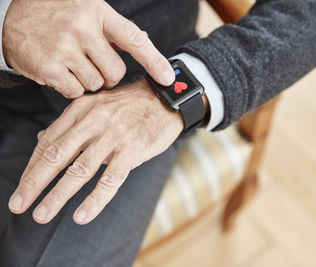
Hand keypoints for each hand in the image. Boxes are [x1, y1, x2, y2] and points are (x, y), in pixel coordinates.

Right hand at [2, 0, 173, 97]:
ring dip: (88, 80)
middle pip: (115, 72)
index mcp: (98, 13)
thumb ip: (115, 31)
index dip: (155, 61)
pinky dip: (71, 87)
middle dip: (107, 75)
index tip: (169, 79)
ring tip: (72, 63)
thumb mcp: (89, 12)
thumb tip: (145, 42)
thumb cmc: (58, 15)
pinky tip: (61, 71)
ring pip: (96, 84)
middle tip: (91, 63)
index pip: (134, 40)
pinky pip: (75, 92)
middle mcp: (82, 28)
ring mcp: (65, 48)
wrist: (13, 17)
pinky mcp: (49, 67)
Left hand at [8, 80, 182, 223]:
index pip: (48, 141)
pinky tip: (81, 215)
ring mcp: (113, 136)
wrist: (166, 100)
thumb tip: (42, 139)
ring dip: (58, 195)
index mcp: (81, 109)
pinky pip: (110, 180)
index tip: (23, 185)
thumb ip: (70, 124)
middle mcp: (93, 121)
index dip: (32, 166)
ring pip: (80, 170)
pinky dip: (94, 200)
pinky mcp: (132, 150)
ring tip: (42, 214)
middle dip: (34, 182)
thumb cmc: (131, 106)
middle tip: (18, 204)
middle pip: (57, 155)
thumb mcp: (97, 106)